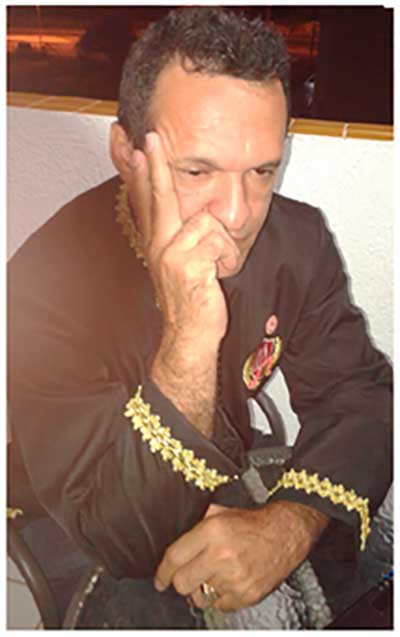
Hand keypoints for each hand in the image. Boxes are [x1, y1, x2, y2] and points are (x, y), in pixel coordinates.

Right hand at [131, 131, 239, 344]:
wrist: (189, 335)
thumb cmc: (191, 302)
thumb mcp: (182, 268)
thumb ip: (184, 241)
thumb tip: (196, 219)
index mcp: (158, 244)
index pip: (148, 203)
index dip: (143, 176)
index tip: (139, 150)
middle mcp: (160, 246)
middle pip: (160, 197)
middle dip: (156, 165)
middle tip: (151, 139)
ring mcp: (172, 255)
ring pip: (206, 222)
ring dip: (223, 244)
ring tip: (217, 266)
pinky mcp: (189, 265)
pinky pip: (218, 242)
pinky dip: (226, 256)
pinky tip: (218, 274)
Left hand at [154, 500, 328, 611]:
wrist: (285, 532)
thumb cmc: (253, 523)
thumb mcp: (221, 512)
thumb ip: (198, 524)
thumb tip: (176, 539)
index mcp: (212, 531)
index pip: (174, 558)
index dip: (162, 572)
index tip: (160, 579)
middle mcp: (221, 555)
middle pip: (182, 583)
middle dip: (181, 581)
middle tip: (187, 576)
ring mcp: (234, 577)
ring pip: (200, 597)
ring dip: (202, 590)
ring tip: (213, 576)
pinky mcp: (246, 593)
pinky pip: (220, 605)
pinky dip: (221, 596)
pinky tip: (229, 581)